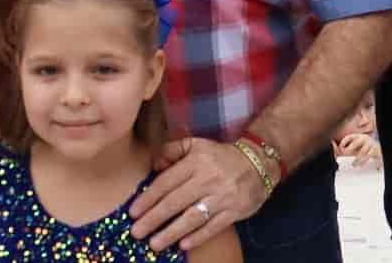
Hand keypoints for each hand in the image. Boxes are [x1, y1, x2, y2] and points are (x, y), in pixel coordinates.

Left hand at [132, 138, 265, 250]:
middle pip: (175, 202)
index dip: (149, 198)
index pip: (167, 182)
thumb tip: (153, 165)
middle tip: (136, 232)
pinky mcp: (234, 211)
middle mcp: (207, 179)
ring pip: (192, 217)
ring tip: (154, 244)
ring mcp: (222, 196)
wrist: (258, 163)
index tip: (133, 212)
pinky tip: (183, 245)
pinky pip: (214, 226)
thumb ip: (172, 150)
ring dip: (172, 232)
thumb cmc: (219, 157)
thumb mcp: (196, 145)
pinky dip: (198, 236)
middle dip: (154, 219)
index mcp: (195, 162)